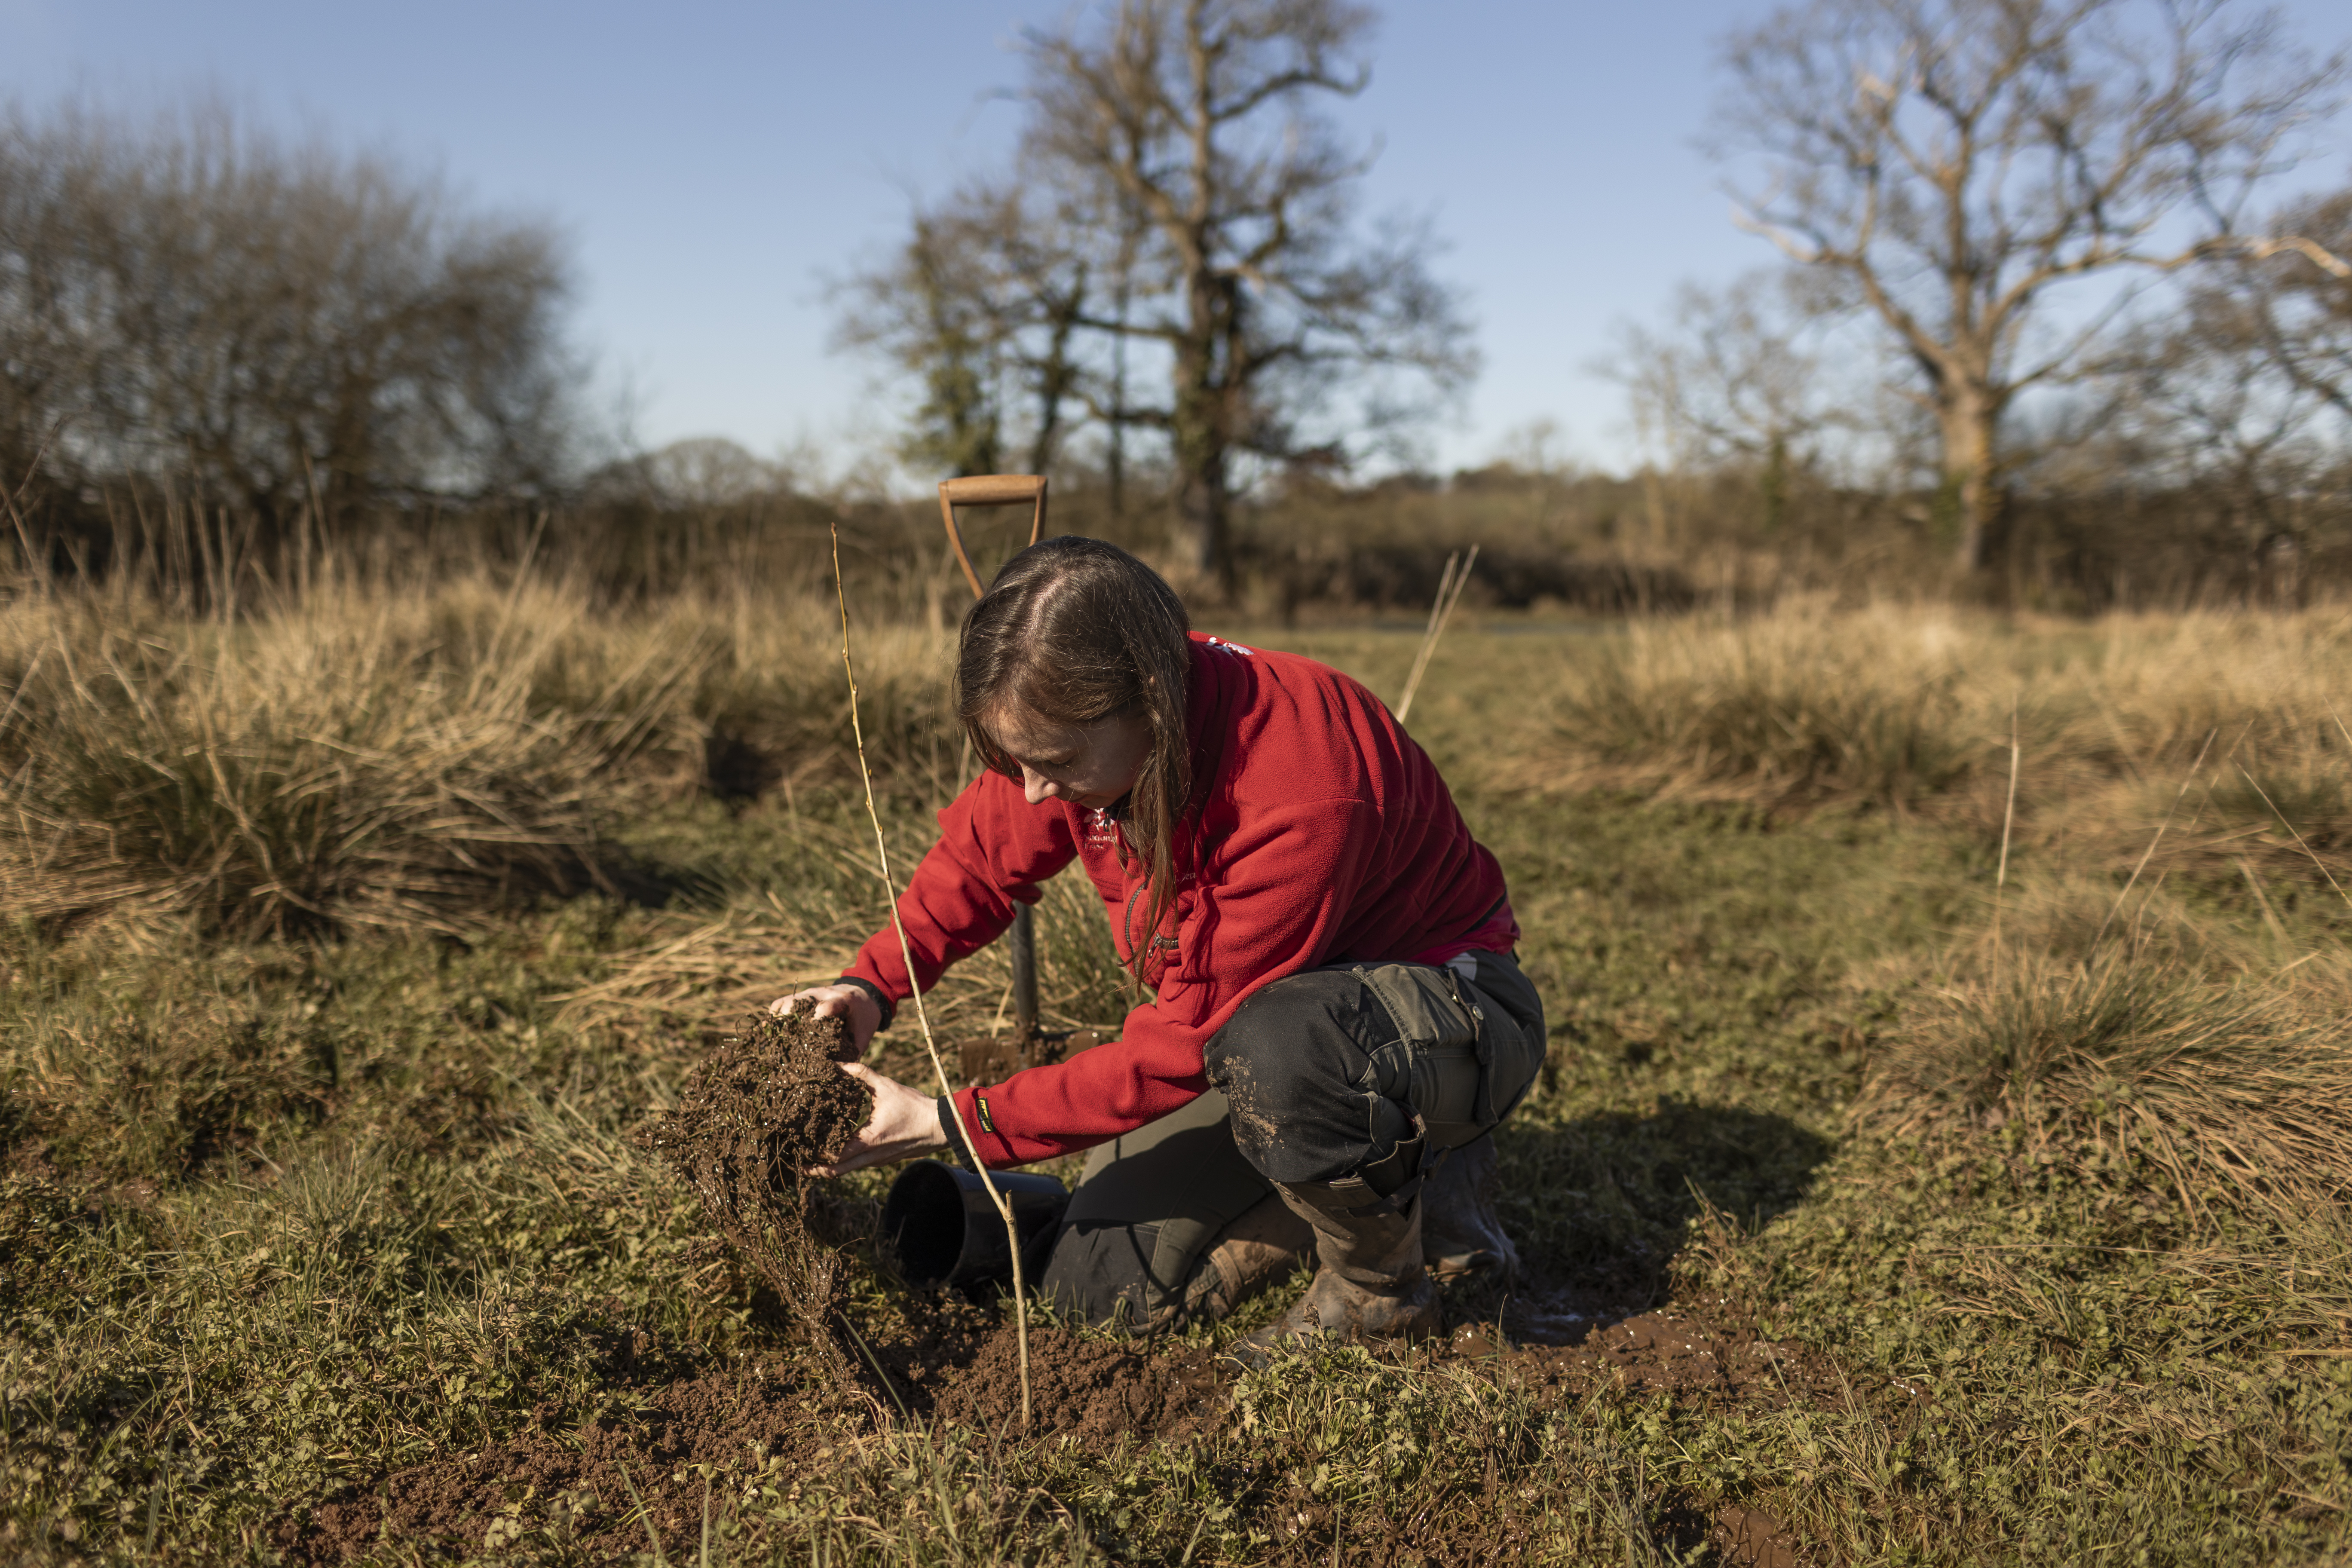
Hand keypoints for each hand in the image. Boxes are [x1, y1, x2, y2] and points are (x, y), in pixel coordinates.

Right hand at [771, 983, 881, 1055]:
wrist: (862, 997)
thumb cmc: (862, 1020)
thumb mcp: (862, 1035)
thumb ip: (850, 1053)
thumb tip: (835, 1077)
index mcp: (842, 1002)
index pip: (827, 1006)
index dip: (818, 1018)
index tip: (812, 1034)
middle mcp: (822, 995)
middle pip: (798, 1003)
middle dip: (790, 1023)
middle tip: (788, 1045)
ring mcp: (808, 994)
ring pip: (786, 1003)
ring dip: (779, 1022)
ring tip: (777, 1043)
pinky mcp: (799, 997)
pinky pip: (780, 1003)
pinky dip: (774, 1018)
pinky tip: (772, 1034)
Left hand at [805, 1063, 947, 1176]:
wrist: (940, 1127)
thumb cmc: (915, 1108)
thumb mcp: (887, 1087)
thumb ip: (862, 1074)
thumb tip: (840, 1064)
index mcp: (868, 1140)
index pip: (834, 1156)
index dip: (814, 1157)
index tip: (799, 1152)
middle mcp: (870, 1156)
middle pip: (835, 1172)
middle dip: (815, 1169)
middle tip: (799, 1163)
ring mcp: (877, 1161)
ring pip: (846, 1170)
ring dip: (829, 1165)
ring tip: (812, 1157)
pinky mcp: (883, 1160)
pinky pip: (858, 1164)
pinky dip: (844, 1161)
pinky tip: (838, 1149)